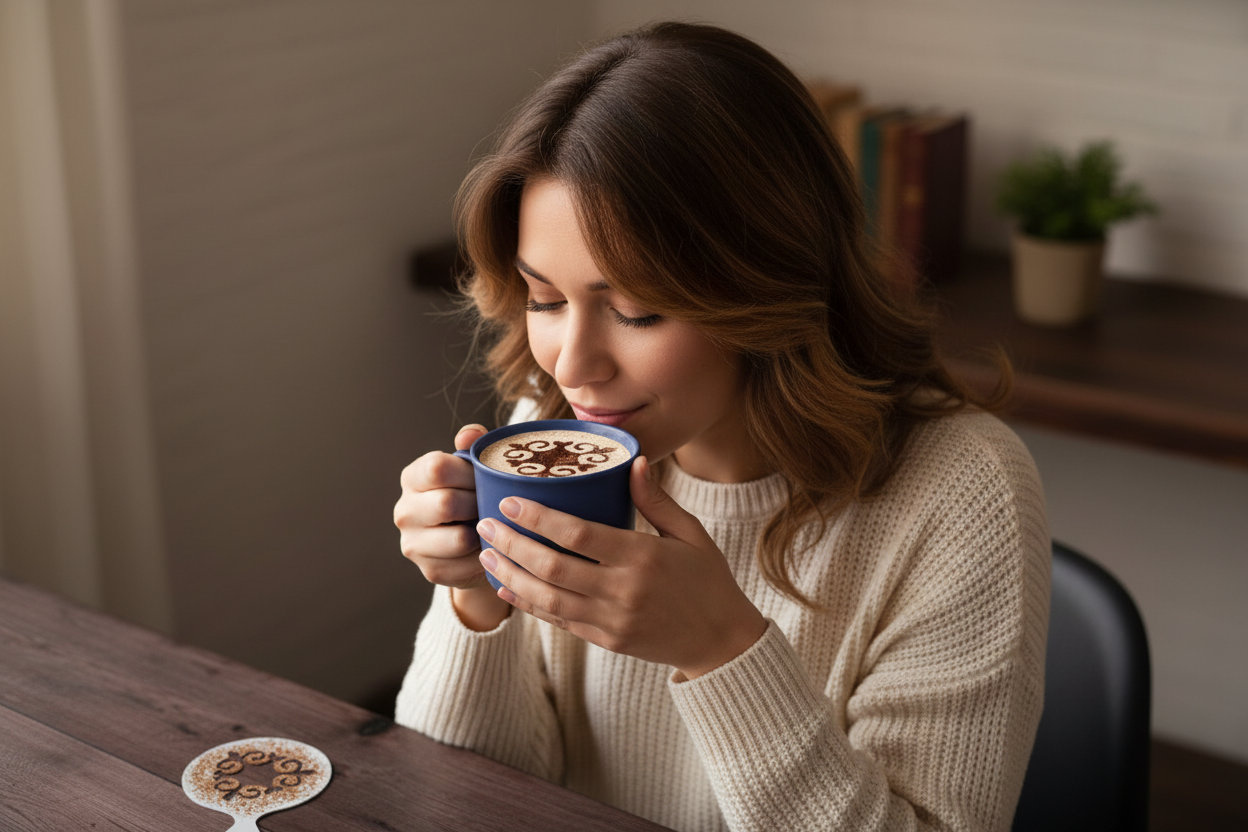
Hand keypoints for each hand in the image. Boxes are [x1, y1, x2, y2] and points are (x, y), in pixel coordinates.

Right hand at [395, 424, 509, 628]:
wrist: (474, 541)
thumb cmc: (475, 493)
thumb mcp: (475, 466)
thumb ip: (473, 446)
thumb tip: (470, 434)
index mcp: (413, 477)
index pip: (437, 467)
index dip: (468, 473)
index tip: (484, 478)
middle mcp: (404, 510)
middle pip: (447, 503)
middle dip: (479, 503)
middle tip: (492, 504)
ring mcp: (412, 543)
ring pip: (459, 538)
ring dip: (484, 532)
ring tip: (491, 525)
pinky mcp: (429, 571)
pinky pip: (467, 565)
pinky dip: (485, 556)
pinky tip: (488, 547)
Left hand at [476, 456, 766, 678]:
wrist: (721, 643)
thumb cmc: (708, 580)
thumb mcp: (690, 534)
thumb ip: (656, 500)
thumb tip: (634, 461)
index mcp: (643, 557)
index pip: (577, 534)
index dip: (538, 518)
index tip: (509, 501)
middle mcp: (622, 590)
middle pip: (552, 566)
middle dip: (512, 544)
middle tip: (486, 523)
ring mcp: (611, 620)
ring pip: (546, 598)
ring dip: (511, 574)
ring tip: (486, 553)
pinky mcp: (605, 640)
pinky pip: (558, 620)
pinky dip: (528, 603)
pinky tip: (507, 585)